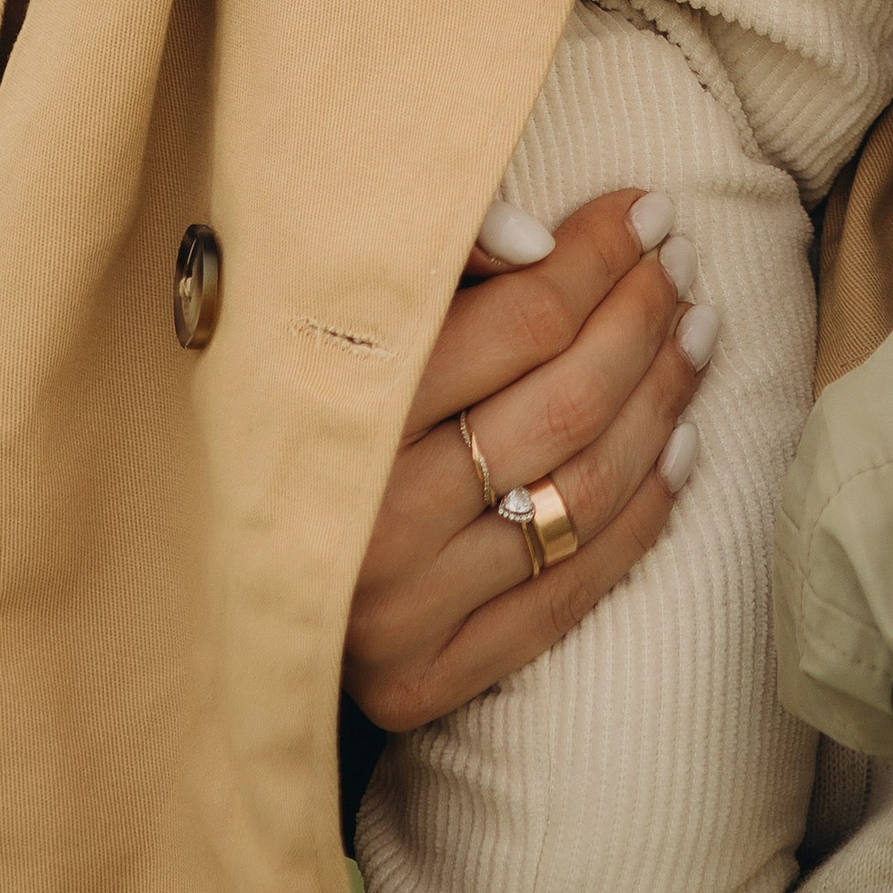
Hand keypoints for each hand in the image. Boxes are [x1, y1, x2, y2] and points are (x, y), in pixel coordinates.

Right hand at [343, 189, 711, 730]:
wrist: (195, 570)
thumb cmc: (294, 398)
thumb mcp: (334, 307)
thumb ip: (432, 257)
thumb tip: (540, 239)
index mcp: (334, 412)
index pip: (522, 320)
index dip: (601, 256)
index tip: (648, 209)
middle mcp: (366, 524)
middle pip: (565, 403)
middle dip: (643, 317)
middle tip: (683, 263)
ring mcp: (397, 614)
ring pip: (585, 491)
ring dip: (662, 401)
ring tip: (697, 330)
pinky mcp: (422, 683)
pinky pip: (571, 590)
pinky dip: (645, 510)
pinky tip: (683, 440)